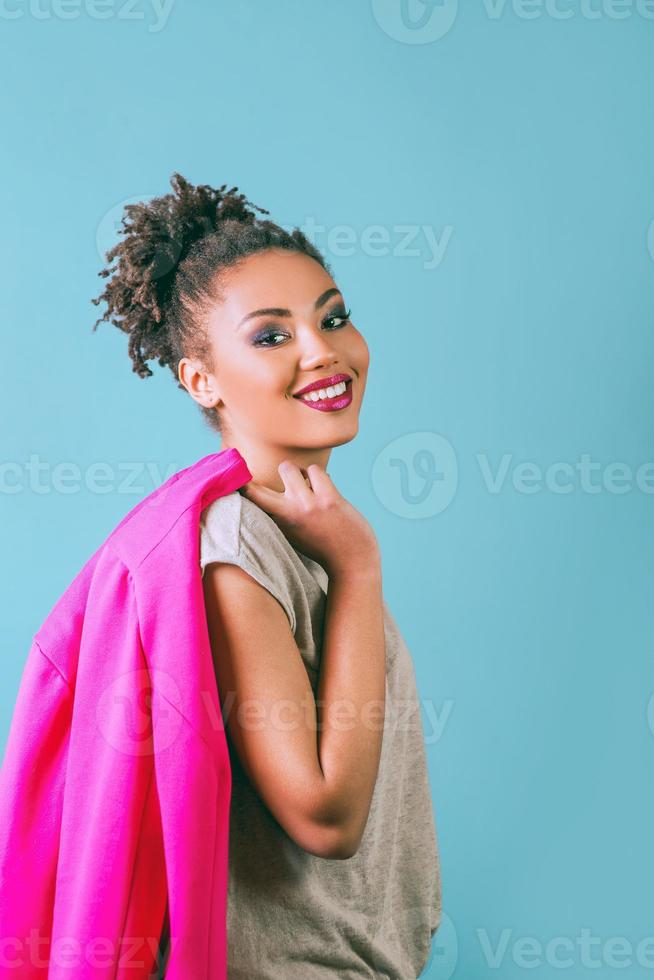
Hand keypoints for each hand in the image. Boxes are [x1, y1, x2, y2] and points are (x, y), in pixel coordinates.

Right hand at [240, 460, 379, 576]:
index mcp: (276, 526)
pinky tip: (323, 487)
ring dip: (297, 472)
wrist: (352, 561)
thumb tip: (262, 489)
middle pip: (254, 489)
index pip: (246, 506)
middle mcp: (287, 515)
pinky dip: (318, 475)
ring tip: (307, 484)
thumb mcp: (292, 535)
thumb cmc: (322, 546)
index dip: (236, 492)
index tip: (232, 482)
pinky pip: (315, 470)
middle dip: (256, 483)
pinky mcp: (328, 499)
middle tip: (279, 481)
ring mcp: (307, 505)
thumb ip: (279, 516)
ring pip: (288, 468)